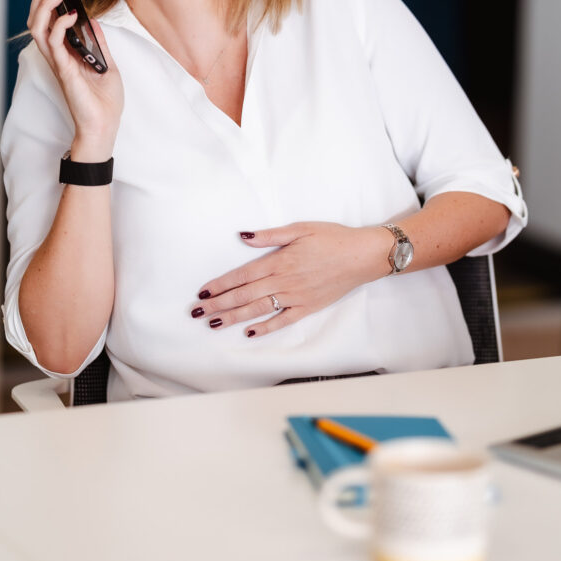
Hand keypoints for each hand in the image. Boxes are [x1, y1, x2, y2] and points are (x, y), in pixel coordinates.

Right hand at [27, 0, 123, 154]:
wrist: (105, 126)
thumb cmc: (104, 101)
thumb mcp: (107, 64)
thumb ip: (98, 43)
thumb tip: (92, 20)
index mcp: (66, 53)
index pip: (49, 22)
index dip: (48, 2)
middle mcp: (58, 57)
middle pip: (38, 21)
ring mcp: (58, 63)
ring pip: (38, 29)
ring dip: (44, 7)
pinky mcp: (64, 71)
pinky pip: (54, 43)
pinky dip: (59, 25)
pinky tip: (70, 14)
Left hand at [192, 222, 391, 337]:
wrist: (362, 256)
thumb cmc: (332, 238)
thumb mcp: (300, 228)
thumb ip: (270, 236)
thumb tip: (243, 236)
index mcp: (279, 261)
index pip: (242, 276)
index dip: (221, 285)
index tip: (203, 292)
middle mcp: (284, 282)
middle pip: (244, 295)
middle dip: (218, 304)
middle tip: (197, 312)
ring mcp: (296, 297)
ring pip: (258, 309)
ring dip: (234, 317)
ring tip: (214, 323)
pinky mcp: (308, 307)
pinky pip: (283, 320)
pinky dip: (265, 327)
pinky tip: (250, 332)